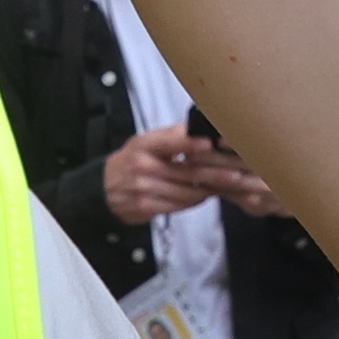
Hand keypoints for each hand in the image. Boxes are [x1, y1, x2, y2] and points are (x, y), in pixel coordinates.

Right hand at [101, 122, 275, 222]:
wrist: (102, 188)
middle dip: (213, 174)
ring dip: (208, 189)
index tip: (210, 144)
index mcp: (144, 144)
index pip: (170, 141)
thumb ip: (170, 138)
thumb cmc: (132, 160)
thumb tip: (201, 131)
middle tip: (236, 174)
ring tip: (227, 186)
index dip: (191, 143)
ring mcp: (144, 189)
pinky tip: (205, 196)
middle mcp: (143, 166)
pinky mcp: (147, 207)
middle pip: (185, 171)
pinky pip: (178, 206)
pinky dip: (194, 201)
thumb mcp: (145, 142)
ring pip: (186, 192)